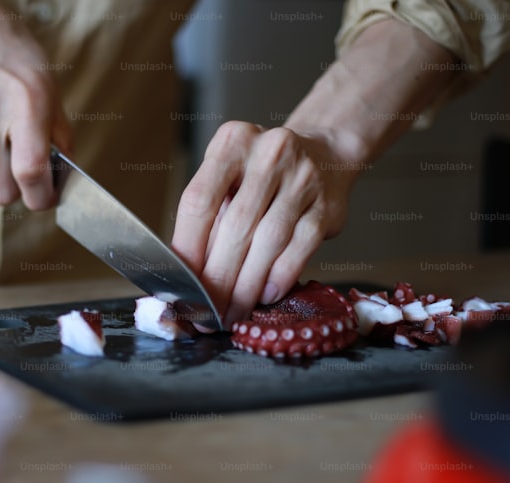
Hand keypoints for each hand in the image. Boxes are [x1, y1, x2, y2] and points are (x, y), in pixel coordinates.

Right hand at [0, 0, 71, 208]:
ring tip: (5, 136)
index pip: (30, 173)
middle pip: (2, 194)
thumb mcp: (46, 81)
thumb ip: (58, 130)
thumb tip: (66, 170)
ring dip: (0, 171)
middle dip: (19, 192)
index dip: (43, 196)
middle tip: (30, 175)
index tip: (50, 195)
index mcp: (24, 104)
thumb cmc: (3, 46)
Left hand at [171, 121, 362, 327]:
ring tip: (233, 311)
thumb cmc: (263, 175)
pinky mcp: (327, 204)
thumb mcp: (229, 179)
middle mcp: (269, 153)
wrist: (325, 154)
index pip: (200, 200)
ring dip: (247, 284)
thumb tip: (187, 276)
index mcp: (232, 143)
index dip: (188, 247)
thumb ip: (209, 218)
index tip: (182, 283)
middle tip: (207, 311)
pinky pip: (300, 247)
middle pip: (235, 226)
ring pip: (268, 241)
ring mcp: (303, 177)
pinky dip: (280, 276)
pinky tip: (265, 295)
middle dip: (218, 278)